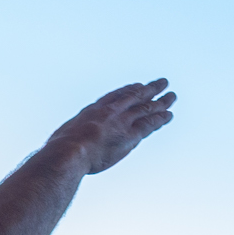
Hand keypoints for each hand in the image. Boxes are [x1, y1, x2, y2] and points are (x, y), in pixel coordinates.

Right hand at [43, 80, 176, 175]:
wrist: (70, 152)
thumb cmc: (61, 150)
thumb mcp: (64, 138)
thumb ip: (71, 139)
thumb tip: (62, 148)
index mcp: (94, 110)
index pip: (115, 96)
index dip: (128, 91)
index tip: (138, 86)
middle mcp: (110, 112)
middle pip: (135, 96)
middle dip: (149, 89)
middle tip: (162, 83)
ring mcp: (121, 121)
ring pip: (146, 107)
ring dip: (161, 101)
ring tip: (172, 96)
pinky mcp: (130, 135)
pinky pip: (150, 124)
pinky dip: (160, 118)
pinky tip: (169, 114)